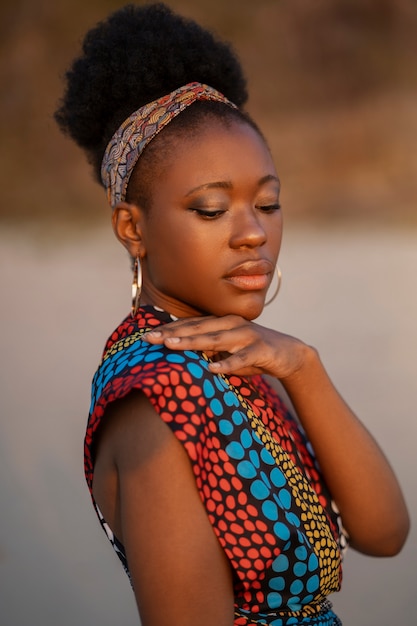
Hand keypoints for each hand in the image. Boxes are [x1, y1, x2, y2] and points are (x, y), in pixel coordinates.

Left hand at [142, 314, 308, 378]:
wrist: (289, 354)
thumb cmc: (252, 352)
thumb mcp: (227, 349)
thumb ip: (206, 349)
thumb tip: (179, 355)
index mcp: (222, 322)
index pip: (191, 324)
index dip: (169, 329)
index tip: (146, 336)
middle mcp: (232, 324)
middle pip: (198, 328)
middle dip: (172, 333)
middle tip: (150, 339)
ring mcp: (247, 335)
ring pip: (216, 339)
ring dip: (193, 342)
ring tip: (172, 347)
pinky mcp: (261, 349)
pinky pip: (242, 357)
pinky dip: (227, 363)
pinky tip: (213, 369)